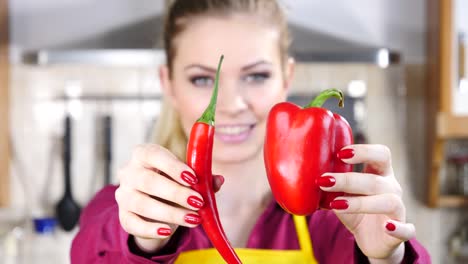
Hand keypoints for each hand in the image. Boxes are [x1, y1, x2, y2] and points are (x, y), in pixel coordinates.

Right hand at [115, 144, 223, 252]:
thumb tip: (219, 180)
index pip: (154, 155)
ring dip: (170, 213)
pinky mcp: (123, 216)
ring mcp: (123, 195)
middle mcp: (129, 172)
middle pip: (148, 181)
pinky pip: (133, 224)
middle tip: (198, 202)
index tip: (194, 178)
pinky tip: (168, 231)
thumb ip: (203, 178)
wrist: (154, 204)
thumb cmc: (173, 182)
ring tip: (194, 219)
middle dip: (176, 193)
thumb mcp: (187, 178)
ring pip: (142, 204)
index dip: (173, 166)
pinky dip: (151, 229)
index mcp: (144, 154)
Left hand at [318, 144, 414, 262]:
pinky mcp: (401, 232)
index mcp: (380, 174)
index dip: (364, 151)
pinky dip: (398, 228)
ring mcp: (399, 210)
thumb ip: (329, 184)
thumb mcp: (341, 195)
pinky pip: (406, 229)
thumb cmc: (355, 211)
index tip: (340, 153)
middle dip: (349, 179)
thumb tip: (298, 172)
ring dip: (361, 202)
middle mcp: (392, 189)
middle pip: (376, 179)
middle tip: (324, 180)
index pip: (381, 154)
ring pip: (389, 201)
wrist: (372, 240)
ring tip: (335, 204)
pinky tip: (387, 226)